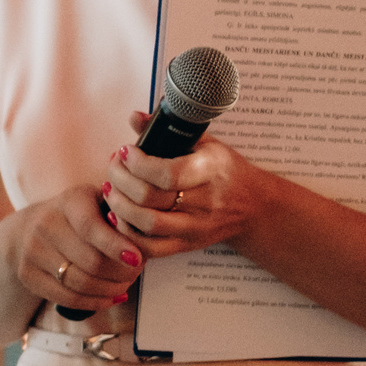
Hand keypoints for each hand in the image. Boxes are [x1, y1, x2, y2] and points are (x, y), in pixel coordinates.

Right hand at [5, 182, 143, 309]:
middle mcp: (44, 224)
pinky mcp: (27, 275)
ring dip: (109, 290)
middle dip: (121, 274)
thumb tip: (145, 240)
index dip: (116, 246)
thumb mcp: (97, 203)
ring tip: (123, 287)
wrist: (29, 228)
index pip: (90, 227)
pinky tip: (108, 298)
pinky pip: (67, 297)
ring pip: (80, 283)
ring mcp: (32, 251)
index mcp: (68, 202)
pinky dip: (94, 302)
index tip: (137, 259)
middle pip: (90, 261)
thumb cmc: (78, 216)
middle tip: (135, 274)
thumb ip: (120, 216)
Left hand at [104, 110, 270, 256]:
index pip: (167, 174)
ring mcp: (195, 227)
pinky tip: (118, 217)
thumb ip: (168, 130)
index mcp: (209, 171)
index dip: (138, 163)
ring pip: (147, 224)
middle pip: (149, 198)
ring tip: (111, 188)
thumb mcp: (205, 144)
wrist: (254, 206)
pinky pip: (151, 248)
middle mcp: (203, 202)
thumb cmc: (225, 170)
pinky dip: (128, 233)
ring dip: (119, 206)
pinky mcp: (187, 244)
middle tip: (113, 167)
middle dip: (120, 180)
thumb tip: (134, 117)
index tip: (126, 151)